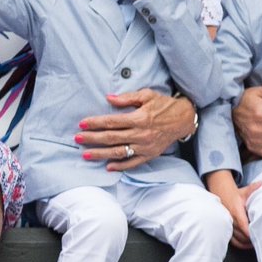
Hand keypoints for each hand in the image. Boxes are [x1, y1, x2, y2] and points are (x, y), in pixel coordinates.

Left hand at [77, 89, 195, 169]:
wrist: (184, 119)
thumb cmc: (163, 105)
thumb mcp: (146, 95)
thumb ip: (127, 98)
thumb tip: (108, 98)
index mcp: (139, 118)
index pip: (112, 122)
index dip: (96, 123)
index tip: (82, 123)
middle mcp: (141, 134)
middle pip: (111, 138)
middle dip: (92, 139)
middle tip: (77, 138)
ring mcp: (145, 147)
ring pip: (119, 152)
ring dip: (101, 154)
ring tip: (86, 154)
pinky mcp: (150, 155)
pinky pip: (133, 163)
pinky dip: (120, 166)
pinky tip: (108, 167)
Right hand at [205, 171, 261, 248]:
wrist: (221, 195)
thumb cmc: (235, 195)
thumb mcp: (244, 191)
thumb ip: (253, 188)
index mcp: (236, 211)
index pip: (243, 226)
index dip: (251, 233)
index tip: (258, 235)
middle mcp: (231, 219)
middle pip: (242, 235)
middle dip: (252, 239)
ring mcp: (228, 225)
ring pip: (238, 239)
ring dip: (247, 243)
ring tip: (256, 243)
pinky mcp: (226, 228)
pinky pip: (233, 241)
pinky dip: (241, 244)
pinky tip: (248, 244)